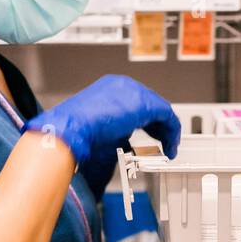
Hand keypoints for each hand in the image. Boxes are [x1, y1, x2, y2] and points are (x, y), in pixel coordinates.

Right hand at [23, 76, 180, 188]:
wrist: (69, 130)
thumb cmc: (76, 135)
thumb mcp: (100, 134)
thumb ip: (115, 137)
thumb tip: (120, 154)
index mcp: (110, 90)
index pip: (137, 102)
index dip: (147, 121)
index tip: (151, 134)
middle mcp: (123, 86)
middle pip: (151, 103)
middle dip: (158, 125)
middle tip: (163, 141)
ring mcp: (134, 92)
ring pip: (161, 110)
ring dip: (167, 131)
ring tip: (169, 148)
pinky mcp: (144, 103)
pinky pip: (167, 116)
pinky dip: (171, 133)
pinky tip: (169, 147)